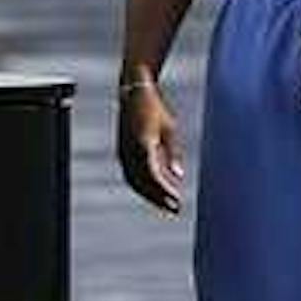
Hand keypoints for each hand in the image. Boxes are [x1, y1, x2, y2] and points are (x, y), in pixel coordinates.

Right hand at [116, 82, 185, 214]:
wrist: (133, 91)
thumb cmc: (155, 107)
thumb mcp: (169, 128)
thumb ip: (172, 153)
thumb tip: (178, 176)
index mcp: (142, 144)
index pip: (153, 176)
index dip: (165, 191)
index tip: (178, 200)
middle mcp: (129, 151)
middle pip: (142, 184)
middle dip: (158, 199)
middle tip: (175, 209)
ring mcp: (123, 151)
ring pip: (134, 181)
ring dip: (150, 195)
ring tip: (167, 203)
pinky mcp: (122, 151)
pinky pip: (131, 174)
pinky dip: (143, 185)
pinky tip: (157, 189)